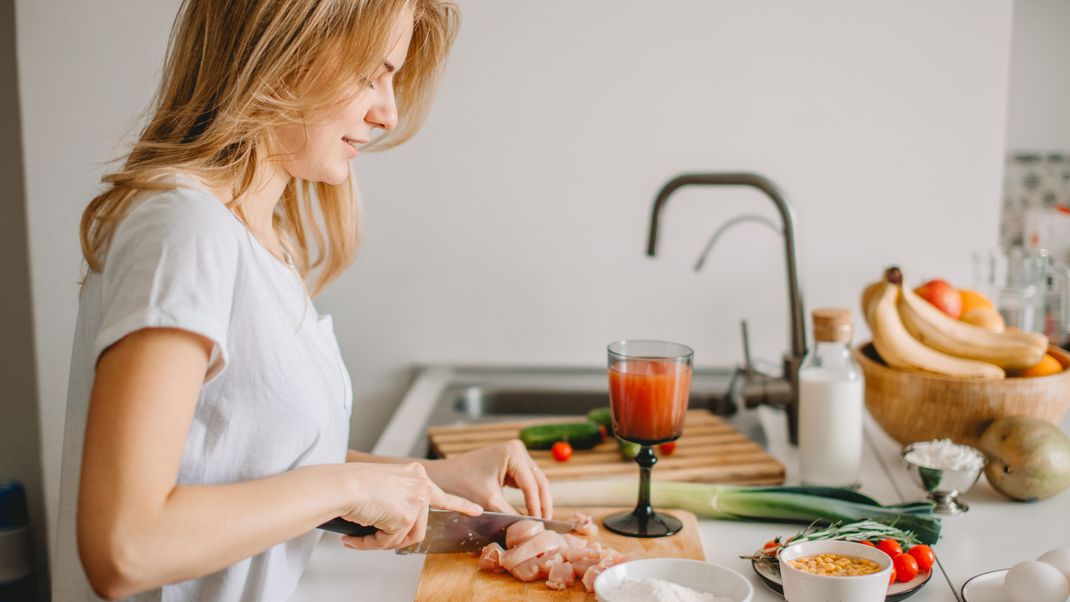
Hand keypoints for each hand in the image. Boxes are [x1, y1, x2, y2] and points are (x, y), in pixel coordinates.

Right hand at [337, 462, 481, 550]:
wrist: (341, 485)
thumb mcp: (384, 484)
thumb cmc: (352, 483)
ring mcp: (416, 501)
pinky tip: (354, 538)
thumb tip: (396, 525)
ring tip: (361, 535)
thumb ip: (398, 499)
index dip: (461, 505)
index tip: (477, 511)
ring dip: (382, 541)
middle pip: (418, 525)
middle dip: (395, 536)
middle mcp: (420, 485)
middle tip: (372, 538)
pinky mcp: (406, 518)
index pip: (443, 494)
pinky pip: (388, 542)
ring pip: (406, 536)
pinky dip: (370, 544)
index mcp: (415, 473)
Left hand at [425, 440, 553, 518]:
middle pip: (539, 482)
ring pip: (535, 482)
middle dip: (542, 505)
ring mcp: (515, 455)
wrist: (442, 477)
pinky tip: (531, 513)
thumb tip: (532, 528)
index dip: (537, 508)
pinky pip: (526, 482)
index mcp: (513, 453)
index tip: (540, 528)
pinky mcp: (511, 463)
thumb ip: (512, 515)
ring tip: (540, 523)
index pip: (532, 485)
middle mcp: (517, 450)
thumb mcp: (489, 502)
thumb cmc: (461, 485)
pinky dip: (529, 497)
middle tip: (546, 526)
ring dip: (538, 501)